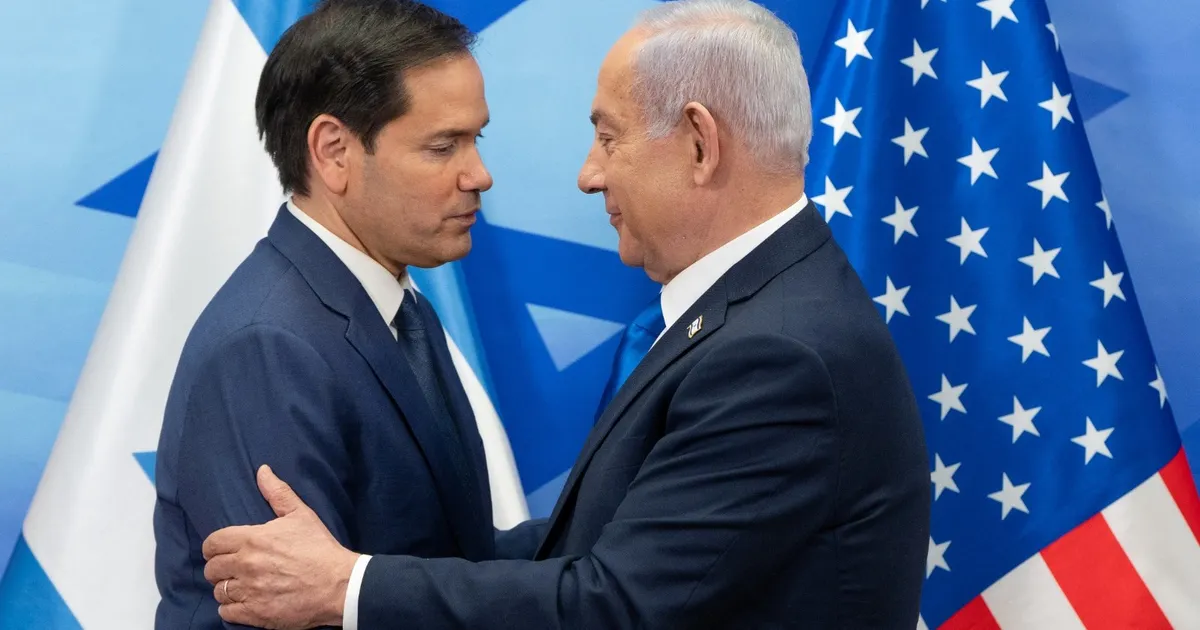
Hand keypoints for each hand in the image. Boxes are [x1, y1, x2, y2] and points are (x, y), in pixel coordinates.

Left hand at [203, 465, 358, 628]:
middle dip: (219, 568)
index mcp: (253, 539)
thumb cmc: (320, 548)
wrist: (339, 584)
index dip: (213, 547)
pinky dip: (232, 608)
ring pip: (219, 591)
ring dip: (227, 588)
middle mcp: (246, 565)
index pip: (212, 544)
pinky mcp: (255, 613)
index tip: (222, 551)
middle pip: (212, 569)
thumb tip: (262, 471)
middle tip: (233, 569)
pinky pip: (227, 612)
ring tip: (240, 586)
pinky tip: (244, 602)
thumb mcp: (301, 515)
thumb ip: (278, 493)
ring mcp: (250, 591)